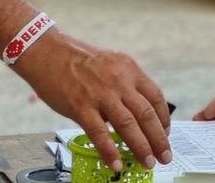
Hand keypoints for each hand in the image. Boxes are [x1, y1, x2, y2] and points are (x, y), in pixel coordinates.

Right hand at [16, 29, 171, 171]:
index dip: (163, 119)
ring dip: (141, 147)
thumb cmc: (78, 59)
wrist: (49, 51)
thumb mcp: (111, 63)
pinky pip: (99, 133)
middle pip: (146, 114)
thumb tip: (136, 112)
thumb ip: (125, 84)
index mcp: (129, 69)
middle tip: (165, 156)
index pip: (155, 97)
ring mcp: (100, 94)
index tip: (165, 134)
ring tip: (148, 162)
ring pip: (128, 125)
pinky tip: (116, 163)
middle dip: (158, 139)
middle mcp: (119, 80)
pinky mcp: (81, 106)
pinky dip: (110, 151)